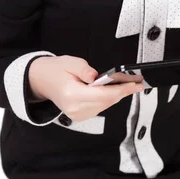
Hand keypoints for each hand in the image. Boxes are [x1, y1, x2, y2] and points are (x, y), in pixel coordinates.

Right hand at [28, 55, 144, 121]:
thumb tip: (97, 77)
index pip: (103, 95)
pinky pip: (100, 107)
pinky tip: (115, 90)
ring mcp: (77, 115)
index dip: (122, 90)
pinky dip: (109, 99)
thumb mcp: (70, 62)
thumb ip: (85, 69)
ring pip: (105, 106)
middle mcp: (75, 108)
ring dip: (118, 95)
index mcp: (72, 95)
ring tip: (129, 84)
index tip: (136, 84)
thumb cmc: (56, 70)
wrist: (42, 80)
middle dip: (123, 91)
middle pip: (106, 101)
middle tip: (137, 81)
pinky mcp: (79, 116)